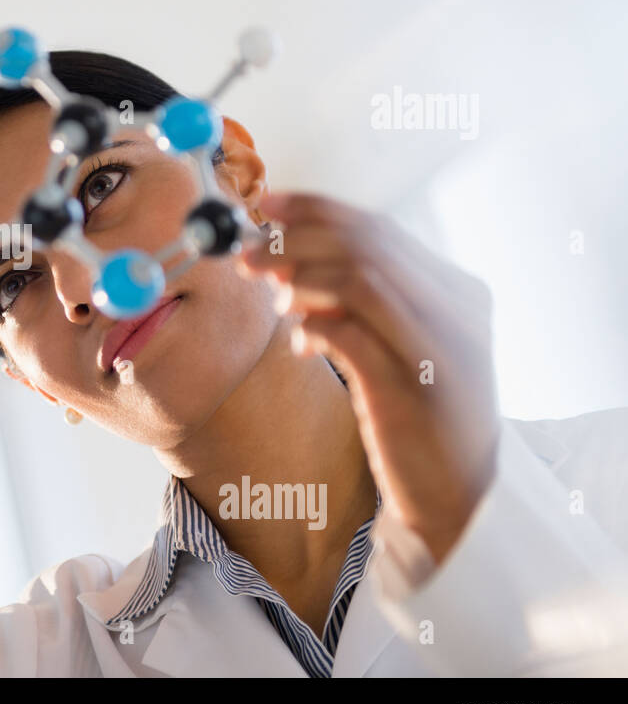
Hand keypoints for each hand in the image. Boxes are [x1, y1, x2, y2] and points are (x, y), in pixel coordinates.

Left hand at [237, 192, 500, 563]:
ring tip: (269, 291)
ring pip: (360, 280)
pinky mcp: (412, 390)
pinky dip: (314, 327)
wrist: (456, 495)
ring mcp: (438, 348)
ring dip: (299, 278)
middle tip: (247, 252)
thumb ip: (358, 302)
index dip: (315, 211)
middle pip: (365, 245)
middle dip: (296, 240)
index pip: (377, 228)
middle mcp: (456, 311)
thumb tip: (287, 262)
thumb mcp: (396, 345)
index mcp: (456, 291)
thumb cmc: (416, 415)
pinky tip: (300, 343)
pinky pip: (352, 336)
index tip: (265, 207)